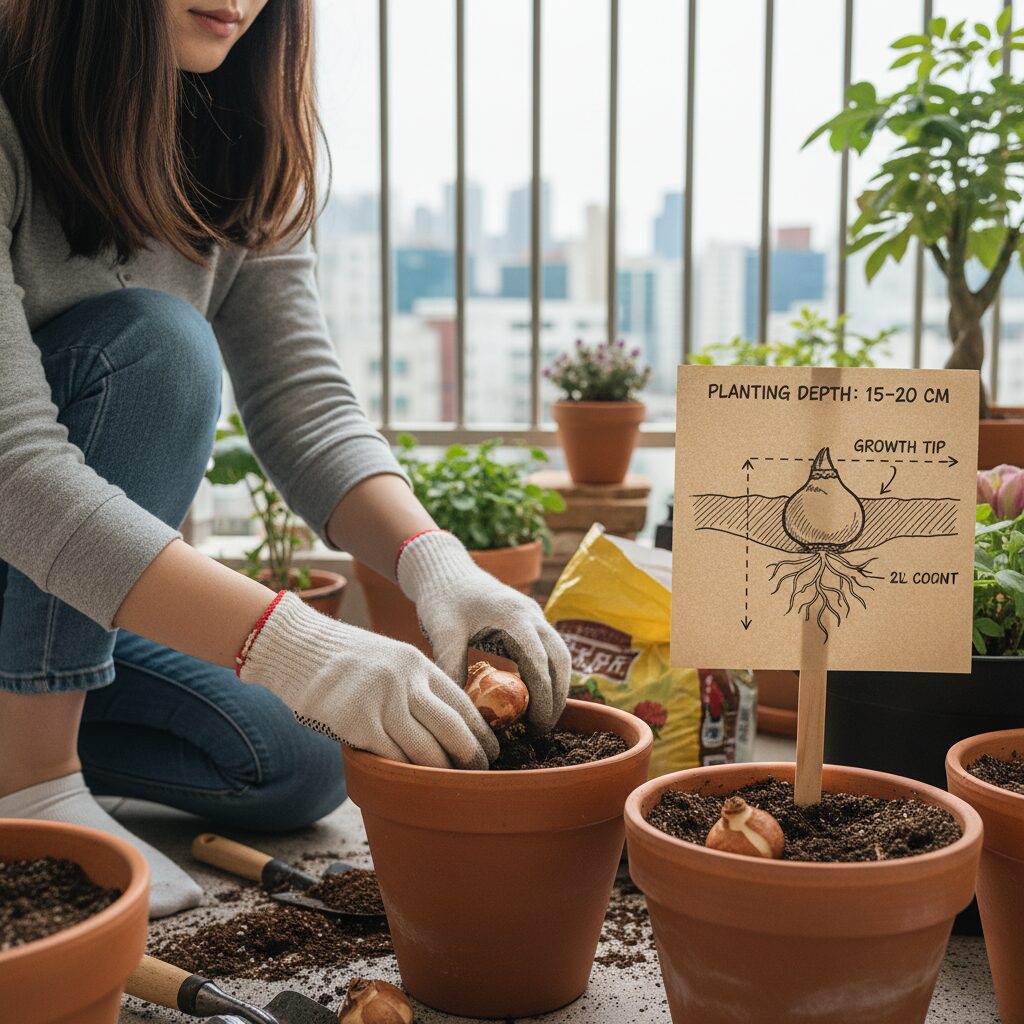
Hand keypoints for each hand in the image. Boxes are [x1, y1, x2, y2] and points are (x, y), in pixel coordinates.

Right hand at [239, 593, 498, 768]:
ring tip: (450, 784)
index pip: (462, 701)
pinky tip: (413, 783)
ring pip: (426, 748)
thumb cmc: (342, 658)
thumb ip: (413, 683)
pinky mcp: (358, 723)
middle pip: (453, 727)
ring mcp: (382, 702)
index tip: (492, 749)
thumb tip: (440, 722)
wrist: (297, 647)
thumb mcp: (388, 658)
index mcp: (417, 663)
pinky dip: (406, 773)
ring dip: (441, 771)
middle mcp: (406, 681)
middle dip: (471, 755)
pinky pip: (392, 757)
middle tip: (480, 773)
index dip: (481, 730)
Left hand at [397, 531, 571, 731]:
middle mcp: (532, 614)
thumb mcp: (442, 632)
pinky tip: (532, 697)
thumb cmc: (442, 598)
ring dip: (557, 686)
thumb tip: (459, 711)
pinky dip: (549, 674)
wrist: (445, 570)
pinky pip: (550, 649)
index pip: (539, 662)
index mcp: (514, 616)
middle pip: (560, 660)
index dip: (542, 697)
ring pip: (560, 655)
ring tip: (540, 718)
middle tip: (541, 730)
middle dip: (557, 697)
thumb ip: (451, 666)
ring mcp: (534, 615)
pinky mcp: (530, 620)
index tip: (534, 726)